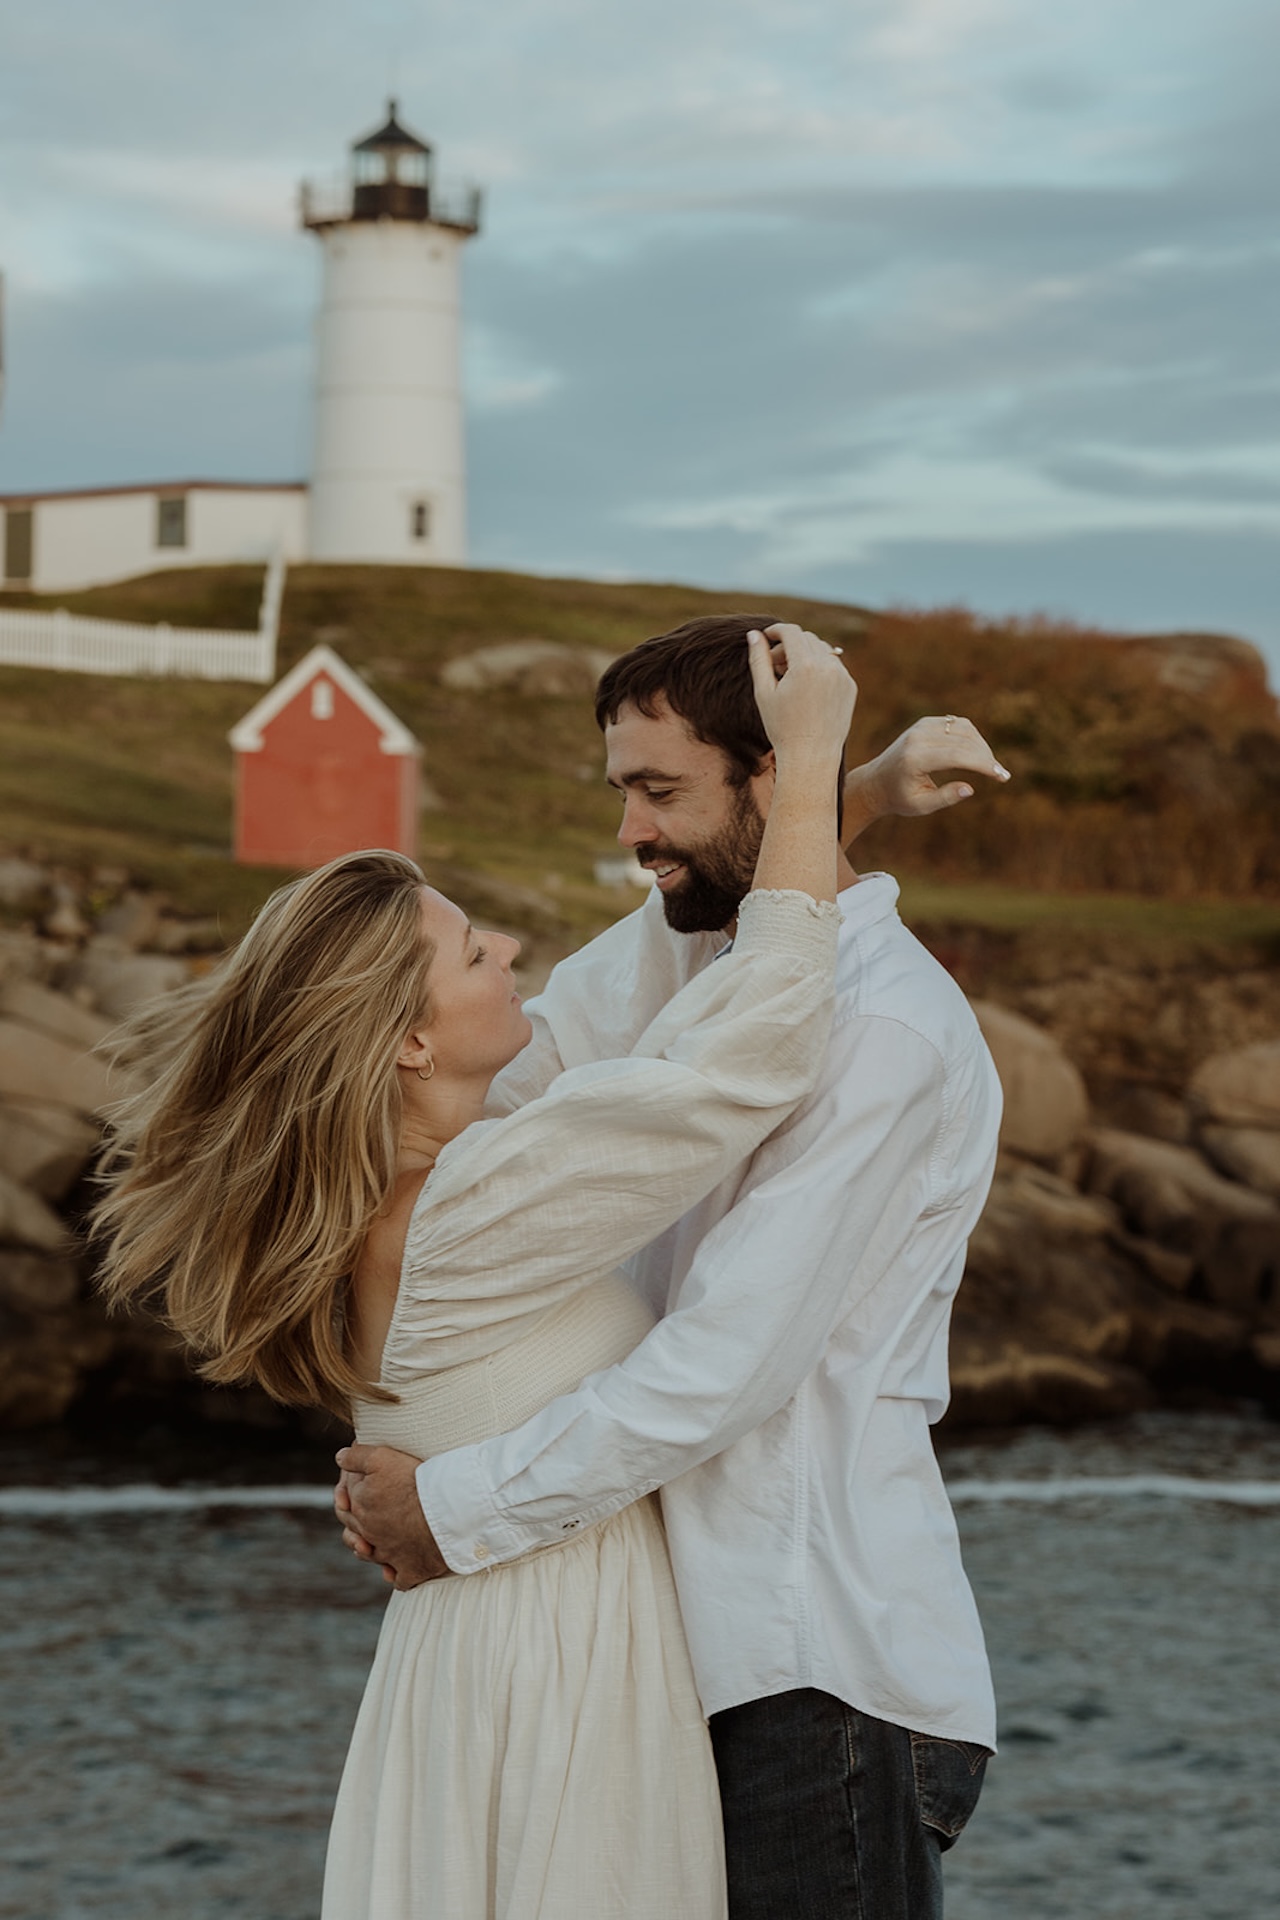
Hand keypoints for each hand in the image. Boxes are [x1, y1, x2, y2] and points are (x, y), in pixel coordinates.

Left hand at [334, 1444, 451, 1589]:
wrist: (446, 1510)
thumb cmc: (416, 1482)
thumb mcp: (382, 1457)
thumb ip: (357, 1457)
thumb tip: (339, 1457)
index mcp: (360, 1508)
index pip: (344, 1502)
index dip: (347, 1491)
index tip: (359, 1485)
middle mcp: (370, 1535)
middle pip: (354, 1531)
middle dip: (356, 1522)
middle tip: (368, 1511)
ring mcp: (390, 1555)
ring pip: (371, 1556)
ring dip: (369, 1551)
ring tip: (371, 1544)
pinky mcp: (411, 1570)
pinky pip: (399, 1578)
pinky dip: (395, 1574)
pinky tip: (395, 1569)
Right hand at [747, 624, 857, 765]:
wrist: (811, 756)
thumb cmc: (782, 727)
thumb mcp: (764, 692)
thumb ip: (759, 659)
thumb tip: (753, 634)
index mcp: (805, 665)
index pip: (791, 632)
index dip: (776, 631)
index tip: (766, 638)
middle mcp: (828, 666)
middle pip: (806, 638)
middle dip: (789, 645)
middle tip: (774, 664)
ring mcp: (843, 676)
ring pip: (822, 650)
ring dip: (804, 655)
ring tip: (789, 677)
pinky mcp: (850, 686)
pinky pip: (833, 666)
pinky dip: (818, 668)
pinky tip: (806, 689)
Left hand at [843, 715, 1009, 844]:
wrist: (876, 782)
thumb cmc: (899, 798)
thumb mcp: (920, 806)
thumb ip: (945, 798)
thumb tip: (970, 789)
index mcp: (916, 759)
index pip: (958, 755)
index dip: (984, 765)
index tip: (1002, 776)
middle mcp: (918, 738)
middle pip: (964, 741)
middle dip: (987, 758)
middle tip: (1001, 775)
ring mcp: (921, 727)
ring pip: (964, 728)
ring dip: (982, 746)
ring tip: (990, 767)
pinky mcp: (926, 723)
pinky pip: (957, 724)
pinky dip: (972, 737)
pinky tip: (977, 754)